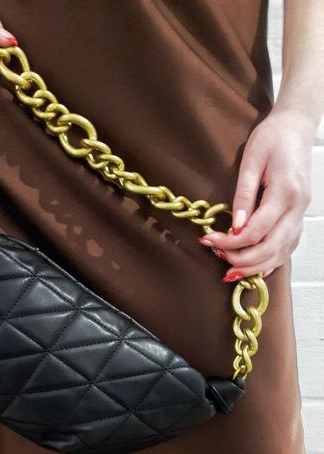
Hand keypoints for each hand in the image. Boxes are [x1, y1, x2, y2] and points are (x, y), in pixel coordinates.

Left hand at [197, 109, 314, 281]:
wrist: (296, 126)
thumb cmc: (272, 137)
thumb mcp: (251, 160)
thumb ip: (243, 195)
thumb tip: (234, 227)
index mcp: (286, 192)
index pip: (256, 230)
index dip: (230, 242)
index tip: (208, 240)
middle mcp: (297, 207)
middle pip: (271, 248)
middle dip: (241, 260)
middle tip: (217, 257)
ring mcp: (301, 214)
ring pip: (281, 253)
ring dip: (255, 266)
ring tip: (230, 271)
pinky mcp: (299, 216)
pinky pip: (287, 247)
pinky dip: (270, 261)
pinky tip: (253, 268)